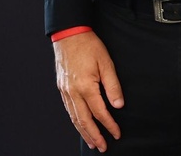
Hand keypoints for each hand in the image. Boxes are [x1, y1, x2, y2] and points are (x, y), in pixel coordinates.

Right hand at [53, 30, 123, 150]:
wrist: (69, 35)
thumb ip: (113, 86)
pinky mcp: (62, 88)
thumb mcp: (106, 63)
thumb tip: (118, 105)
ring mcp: (65, 91)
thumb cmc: (88, 46)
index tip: (116, 133)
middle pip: (84, 121)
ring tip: (92, 142)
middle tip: (102, 147)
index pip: (100, 112)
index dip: (109, 125)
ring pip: (74, 118)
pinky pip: (68, 110)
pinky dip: (75, 121)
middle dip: (94, 136)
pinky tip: (80, 125)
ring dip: (83, 132)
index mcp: (85, 87)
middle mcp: (73, 92)